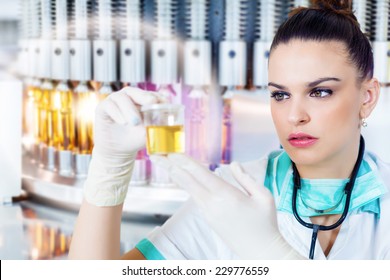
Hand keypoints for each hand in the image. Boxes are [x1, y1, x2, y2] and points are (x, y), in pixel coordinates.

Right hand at [84, 87, 162, 206]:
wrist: (119, 152)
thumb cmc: (136, 139)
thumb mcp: (149, 132)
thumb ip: (157, 125)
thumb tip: (169, 121)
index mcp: (140, 100)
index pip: (149, 94)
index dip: (157, 97)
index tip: (165, 103)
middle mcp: (127, 97)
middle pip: (134, 91)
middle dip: (144, 96)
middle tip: (151, 102)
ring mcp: (114, 101)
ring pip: (122, 98)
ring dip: (130, 109)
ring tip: (135, 122)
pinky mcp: (102, 108)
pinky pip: (109, 106)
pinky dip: (117, 114)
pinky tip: (124, 123)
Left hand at [151, 154, 303, 259]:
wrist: (260, 251)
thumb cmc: (265, 223)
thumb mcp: (264, 197)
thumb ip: (246, 178)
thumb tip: (233, 164)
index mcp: (226, 195)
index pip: (200, 174)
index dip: (184, 161)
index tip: (171, 152)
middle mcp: (212, 203)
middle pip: (186, 180)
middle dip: (170, 166)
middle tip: (155, 155)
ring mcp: (208, 212)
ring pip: (188, 189)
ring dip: (175, 174)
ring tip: (163, 163)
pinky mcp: (208, 218)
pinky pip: (194, 197)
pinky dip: (185, 185)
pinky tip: (181, 177)